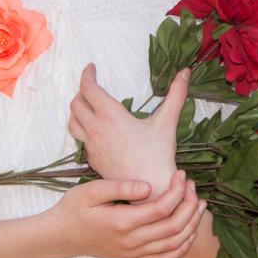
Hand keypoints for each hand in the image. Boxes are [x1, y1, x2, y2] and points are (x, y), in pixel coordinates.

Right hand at [48, 170, 204, 257]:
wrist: (61, 236)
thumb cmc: (74, 208)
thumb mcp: (90, 190)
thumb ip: (120, 187)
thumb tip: (149, 186)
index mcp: (122, 222)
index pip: (162, 208)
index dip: (177, 191)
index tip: (181, 174)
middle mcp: (131, 242)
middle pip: (174, 227)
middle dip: (189, 205)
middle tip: (192, 186)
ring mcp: (134, 254)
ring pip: (175, 245)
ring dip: (191, 224)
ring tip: (198, 204)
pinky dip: (182, 246)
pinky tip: (188, 230)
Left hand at [68, 65, 189, 197]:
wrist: (151, 189)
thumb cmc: (159, 155)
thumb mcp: (167, 121)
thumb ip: (176, 93)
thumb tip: (185, 71)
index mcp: (110, 115)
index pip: (88, 88)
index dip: (87, 74)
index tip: (91, 68)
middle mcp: (95, 129)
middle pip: (76, 103)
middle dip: (82, 91)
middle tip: (92, 86)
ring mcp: (91, 146)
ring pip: (72, 122)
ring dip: (77, 111)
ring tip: (89, 105)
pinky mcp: (92, 159)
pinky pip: (80, 139)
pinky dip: (83, 129)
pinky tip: (96, 129)